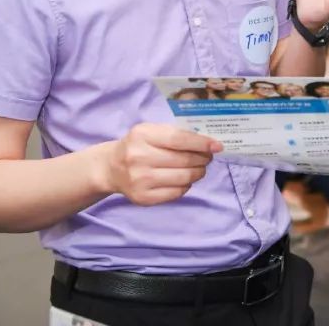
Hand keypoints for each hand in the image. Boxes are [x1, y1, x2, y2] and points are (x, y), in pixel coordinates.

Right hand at [101, 123, 221, 205]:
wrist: (111, 168)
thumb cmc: (138, 145)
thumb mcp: (151, 131)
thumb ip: (176, 134)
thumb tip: (209, 144)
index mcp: (142, 135)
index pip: (179, 140)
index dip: (201, 143)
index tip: (217, 146)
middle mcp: (139, 157)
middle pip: (184, 160)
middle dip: (203, 159)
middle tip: (208, 158)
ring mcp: (140, 180)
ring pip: (184, 178)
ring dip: (198, 173)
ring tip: (199, 168)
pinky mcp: (143, 197)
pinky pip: (176, 192)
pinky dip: (186, 185)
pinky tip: (184, 179)